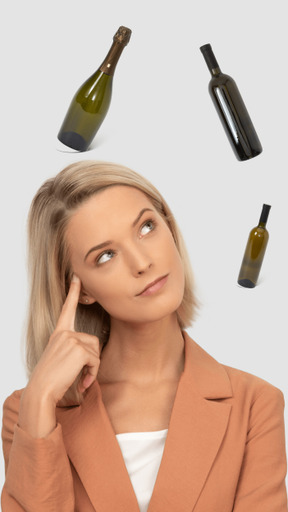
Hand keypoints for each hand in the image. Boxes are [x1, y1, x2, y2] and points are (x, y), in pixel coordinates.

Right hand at [19, 275, 100, 436]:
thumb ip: (73, 351)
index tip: (77, 277)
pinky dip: (92, 373)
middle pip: (93, 341)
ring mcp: (71, 339)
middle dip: (92, 360)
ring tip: (80, 379)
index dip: (73, 292)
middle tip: (82, 375)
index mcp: (59, 334)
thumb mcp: (60, 359)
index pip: (67, 309)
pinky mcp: (79, 348)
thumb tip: (92, 356)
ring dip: (92, 369)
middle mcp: (64, 334)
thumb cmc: (50, 380)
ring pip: (96, 352)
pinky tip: (82, 382)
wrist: (41, 390)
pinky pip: (96, 360)